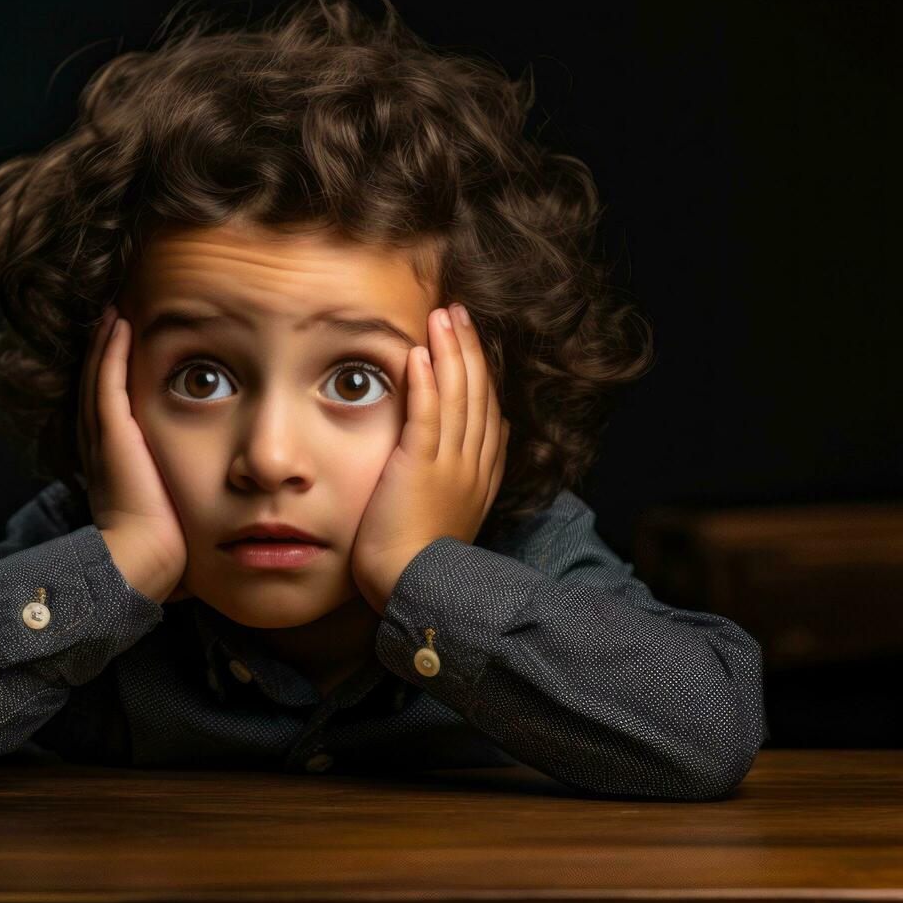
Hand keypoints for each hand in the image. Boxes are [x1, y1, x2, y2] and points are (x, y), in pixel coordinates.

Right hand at [77, 304, 191, 604]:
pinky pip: (107, 382)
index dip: (114, 383)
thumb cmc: (166, 552)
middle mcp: (101, 450)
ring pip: (100, 379)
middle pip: (98, 390)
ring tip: (114, 314)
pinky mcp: (113, 435)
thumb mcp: (175, 517)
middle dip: (104, 356)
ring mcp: (104, 441)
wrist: (141, 564)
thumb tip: (220, 511)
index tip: (124, 357)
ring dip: (106, 344)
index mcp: (114, 468)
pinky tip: (119, 324)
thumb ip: (187, 503)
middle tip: (112, 321)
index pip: (110, 415)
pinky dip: (111, 352)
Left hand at [351, 303, 509, 613]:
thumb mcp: (454, 513)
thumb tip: (487, 439)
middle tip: (458, 312)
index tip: (470, 344)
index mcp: (481, 476)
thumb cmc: (420, 562)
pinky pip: (428, 415)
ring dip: (451, 352)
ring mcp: (450, 465)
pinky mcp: (420, 467)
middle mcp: (473, 465)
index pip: (488, 413)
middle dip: (469, 350)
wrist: (414, 590)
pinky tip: (421, 353)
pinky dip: (427, 382)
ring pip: (458, 397)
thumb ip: (465, 476)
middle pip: (478, 394)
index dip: (480, 374)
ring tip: (443, 316)